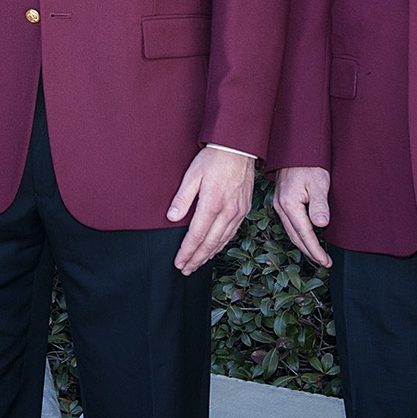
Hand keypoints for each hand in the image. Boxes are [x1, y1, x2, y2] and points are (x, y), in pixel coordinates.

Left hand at [168, 147, 256, 274]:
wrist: (238, 147)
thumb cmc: (213, 158)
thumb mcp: (192, 174)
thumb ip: (182, 198)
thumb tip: (172, 218)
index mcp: (212, 203)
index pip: (197, 235)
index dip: (187, 251)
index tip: (179, 262)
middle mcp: (228, 211)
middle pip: (211, 243)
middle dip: (197, 259)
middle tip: (186, 270)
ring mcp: (238, 211)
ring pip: (223, 240)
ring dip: (209, 255)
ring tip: (197, 264)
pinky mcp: (244, 208)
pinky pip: (232, 232)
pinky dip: (222, 244)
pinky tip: (215, 248)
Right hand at [271, 167, 333, 267]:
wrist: (296, 149)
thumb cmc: (309, 163)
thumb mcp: (319, 182)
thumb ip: (319, 204)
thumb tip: (321, 225)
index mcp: (289, 204)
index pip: (304, 234)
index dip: (315, 250)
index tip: (326, 261)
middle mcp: (280, 206)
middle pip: (295, 236)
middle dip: (309, 252)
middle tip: (324, 262)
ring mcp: (279, 204)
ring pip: (291, 231)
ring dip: (303, 244)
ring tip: (317, 254)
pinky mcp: (281, 200)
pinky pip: (289, 223)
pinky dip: (298, 234)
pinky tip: (306, 237)